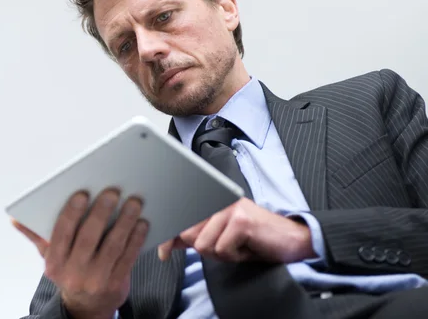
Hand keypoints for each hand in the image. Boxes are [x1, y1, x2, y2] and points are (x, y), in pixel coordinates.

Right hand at [12, 188, 147, 318]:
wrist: (87, 308)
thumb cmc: (69, 272)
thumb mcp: (50, 256)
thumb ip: (36, 235)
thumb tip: (15, 218)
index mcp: (55, 262)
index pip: (61, 234)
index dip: (71, 213)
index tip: (82, 193)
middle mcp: (74, 273)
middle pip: (88, 238)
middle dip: (101, 212)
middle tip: (112, 192)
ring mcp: (96, 280)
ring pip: (112, 246)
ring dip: (124, 222)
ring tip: (133, 202)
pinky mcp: (116, 283)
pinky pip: (128, 257)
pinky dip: (136, 239)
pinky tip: (141, 223)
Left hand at [157, 198, 315, 263]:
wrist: (291, 240)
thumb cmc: (255, 239)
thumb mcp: (220, 237)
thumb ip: (195, 235)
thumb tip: (170, 241)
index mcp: (212, 200)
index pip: (181, 217)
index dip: (169, 236)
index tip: (164, 252)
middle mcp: (218, 199)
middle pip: (188, 234)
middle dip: (206, 248)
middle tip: (229, 245)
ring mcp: (230, 208)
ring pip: (203, 244)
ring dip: (222, 253)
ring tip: (239, 245)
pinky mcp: (240, 220)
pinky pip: (221, 249)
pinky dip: (234, 256)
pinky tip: (247, 247)